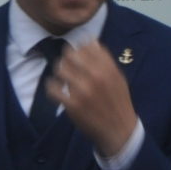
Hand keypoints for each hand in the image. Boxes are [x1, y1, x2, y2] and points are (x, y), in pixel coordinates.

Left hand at [49, 40, 137, 159]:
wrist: (118, 129)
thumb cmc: (117, 101)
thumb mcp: (117, 77)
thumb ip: (104, 60)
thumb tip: (90, 40)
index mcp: (109, 68)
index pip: (87, 46)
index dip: (79, 48)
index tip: (77, 55)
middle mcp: (96, 76)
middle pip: (71, 54)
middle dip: (66, 59)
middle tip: (67, 66)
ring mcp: (83, 90)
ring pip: (60, 69)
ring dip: (58, 72)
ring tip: (62, 78)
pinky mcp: (72, 104)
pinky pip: (53, 89)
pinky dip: (52, 88)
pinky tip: (56, 91)